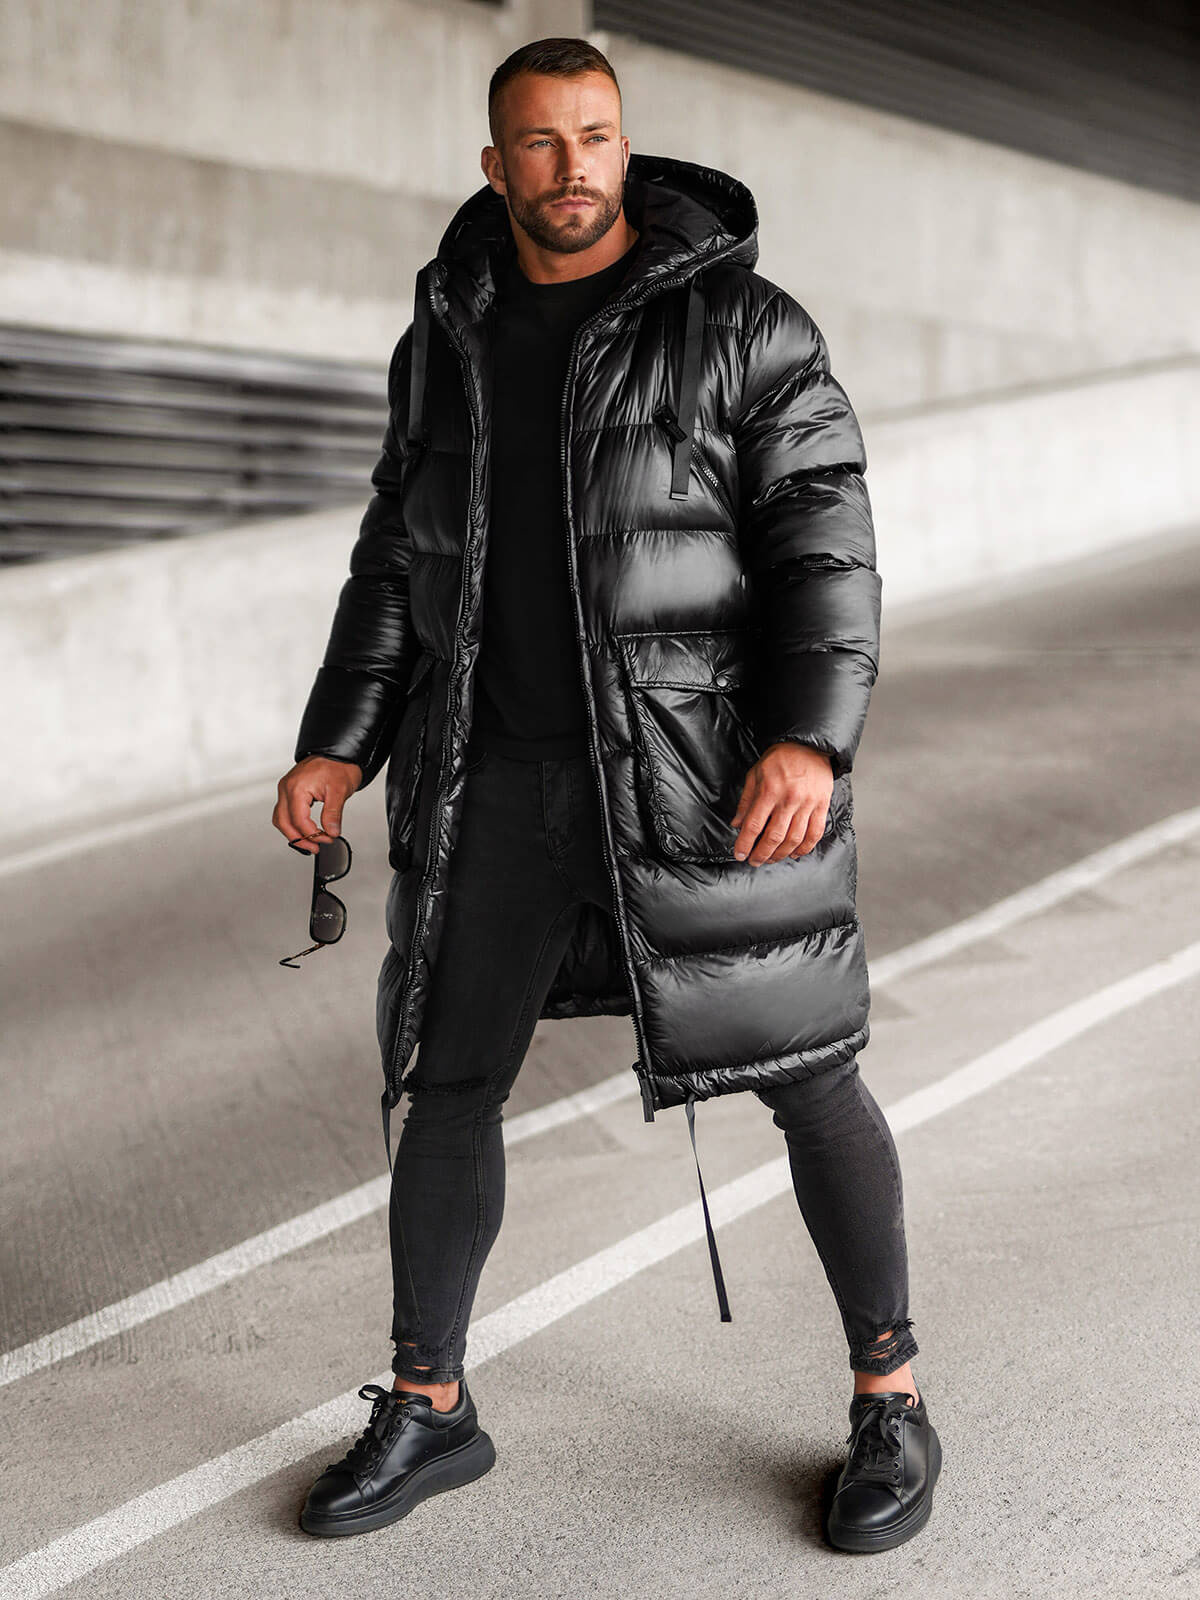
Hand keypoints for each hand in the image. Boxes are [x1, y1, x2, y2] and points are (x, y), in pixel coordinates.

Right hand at [272, 756, 362, 853]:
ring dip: (294, 833)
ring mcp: (286, 788)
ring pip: (281, 818)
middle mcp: (287, 788)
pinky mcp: (290, 789)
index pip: (299, 820)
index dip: (312, 834)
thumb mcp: (339, 791)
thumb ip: (333, 814)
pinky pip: (285, 811)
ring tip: (311, 842)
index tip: (327, 839)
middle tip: (315, 848)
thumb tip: (331, 832)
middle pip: (284, 822)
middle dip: (300, 838)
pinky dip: (293, 823)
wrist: (339, 753)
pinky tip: (305, 830)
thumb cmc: (338, 765)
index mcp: (297, 788)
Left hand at [729, 742, 832, 864]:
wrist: (810, 745)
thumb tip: (737, 824)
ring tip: (771, 859)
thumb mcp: (756, 774)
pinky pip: (814, 833)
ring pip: (794, 839)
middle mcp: (789, 800)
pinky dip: (804, 848)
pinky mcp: (821, 806)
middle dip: (761, 854)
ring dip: (781, 854)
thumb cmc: (781, 758)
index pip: (753, 824)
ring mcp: (807, 804)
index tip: (739, 854)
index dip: (745, 843)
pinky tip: (795, 853)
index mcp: (769, 791)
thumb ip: (746, 800)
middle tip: (755, 861)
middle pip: (773, 837)